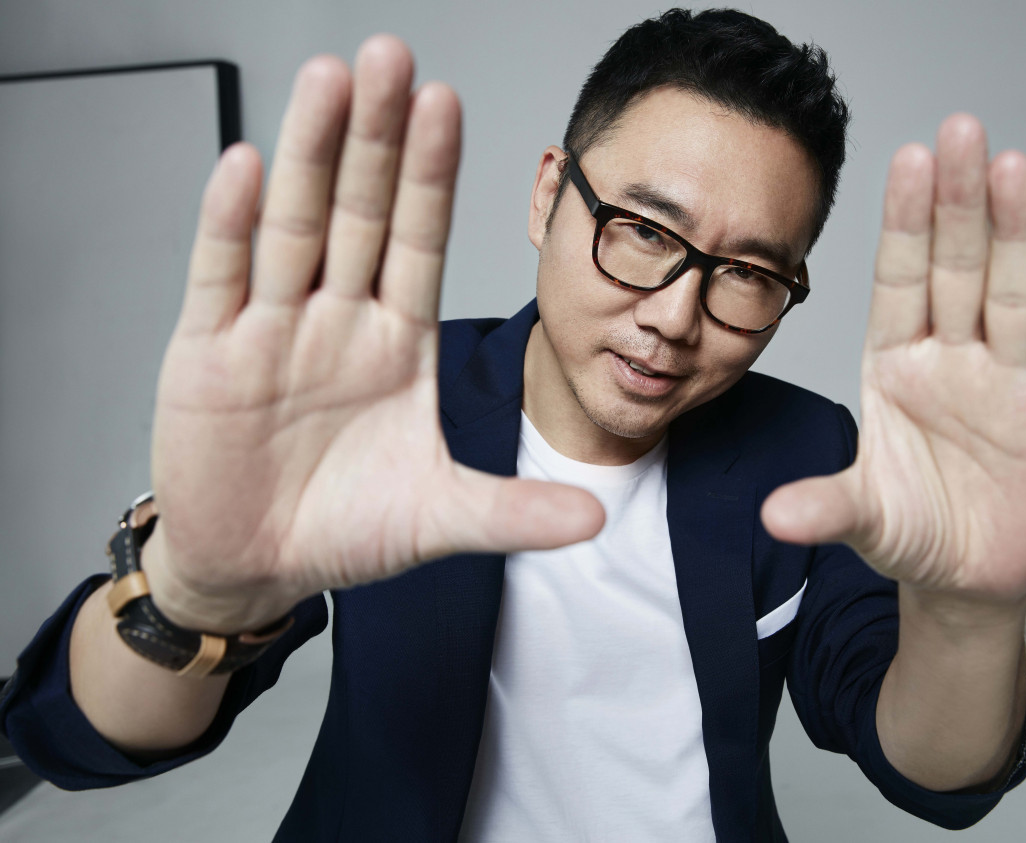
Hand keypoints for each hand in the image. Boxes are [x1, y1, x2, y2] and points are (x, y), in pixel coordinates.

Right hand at [146, 36, 603, 631]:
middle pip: (360, 212)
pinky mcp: (208, 356)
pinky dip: (230, 225)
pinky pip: (220, 279)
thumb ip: (514, 511)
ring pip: (292, 226)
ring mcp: (271, 331)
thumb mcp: (439, 517)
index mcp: (396, 343)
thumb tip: (596, 515)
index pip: (419, 241)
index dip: (431, 176)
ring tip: (329, 82)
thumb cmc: (344, 530)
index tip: (449, 104)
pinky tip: (247, 165)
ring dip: (309, 155)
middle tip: (390, 56)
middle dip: (377, 139)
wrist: (258, 565)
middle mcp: (336, 320)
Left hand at [762, 114, 1025, 605]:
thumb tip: (775, 517)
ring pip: (1013, 295)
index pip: (900, 280)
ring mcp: (1007, 383)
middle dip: (959, 204)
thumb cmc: (909, 528)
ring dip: (1015, 236)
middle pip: (958, 269)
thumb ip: (826, 507)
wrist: (965, 578)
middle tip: (963, 130)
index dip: (905, 224)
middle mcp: (952, 359)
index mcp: (897, 364)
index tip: (907, 158)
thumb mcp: (863, 518)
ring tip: (1013, 169)